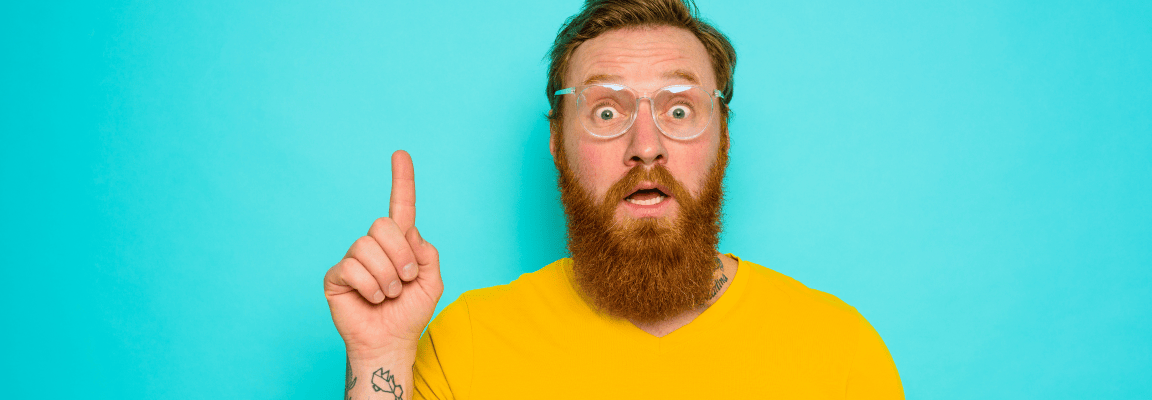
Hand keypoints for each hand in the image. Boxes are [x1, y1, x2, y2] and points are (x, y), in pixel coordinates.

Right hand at [324, 150, 442, 358]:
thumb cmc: (410, 312)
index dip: (402, 180)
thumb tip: (408, 231)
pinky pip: (353, 268)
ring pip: (367, 248)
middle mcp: (375, 245)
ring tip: (388, 294)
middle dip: (400, 256)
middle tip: (404, 281)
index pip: (400, 206)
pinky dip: (370, 287)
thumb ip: (426, 253)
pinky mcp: (336, 276)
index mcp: (400, 242)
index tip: (400, 154)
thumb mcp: (432, 281)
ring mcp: (353, 259)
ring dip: (386, 277)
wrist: (391, 341)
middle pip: (382, 225)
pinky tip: (372, 299)